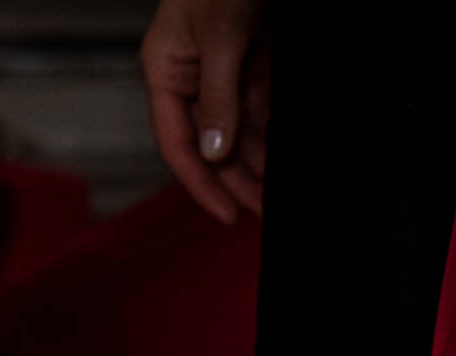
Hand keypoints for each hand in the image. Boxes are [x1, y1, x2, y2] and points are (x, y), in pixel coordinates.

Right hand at [140, 0, 269, 221]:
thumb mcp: (221, 39)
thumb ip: (217, 97)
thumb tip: (214, 152)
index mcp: (167, 70)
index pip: (178, 143)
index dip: (202, 184)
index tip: (229, 215)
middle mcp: (192, 77)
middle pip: (213, 145)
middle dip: (238, 180)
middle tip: (267, 213)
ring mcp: (223, 73)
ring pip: (240, 133)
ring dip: (260, 164)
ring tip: (280, 197)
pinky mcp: (253, 65)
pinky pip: (262, 112)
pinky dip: (274, 137)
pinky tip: (287, 160)